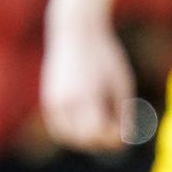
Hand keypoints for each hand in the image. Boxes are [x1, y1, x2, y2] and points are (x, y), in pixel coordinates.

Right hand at [39, 12, 135, 151]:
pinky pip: (57, 128)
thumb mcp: (122, 81)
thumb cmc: (104, 55)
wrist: (75, 30)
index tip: (124, 129)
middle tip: (115, 130)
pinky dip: (71, 132)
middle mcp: (66, 101)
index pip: (98, 133)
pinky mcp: (48, 98)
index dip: (113, 138)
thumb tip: (123, 139)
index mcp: (87, 96)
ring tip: (100, 128)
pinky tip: (85, 125)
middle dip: (101, 140)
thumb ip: (123, 112)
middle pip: (83, 139)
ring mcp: (53, 101)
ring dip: (84, 140)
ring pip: (67, 137)